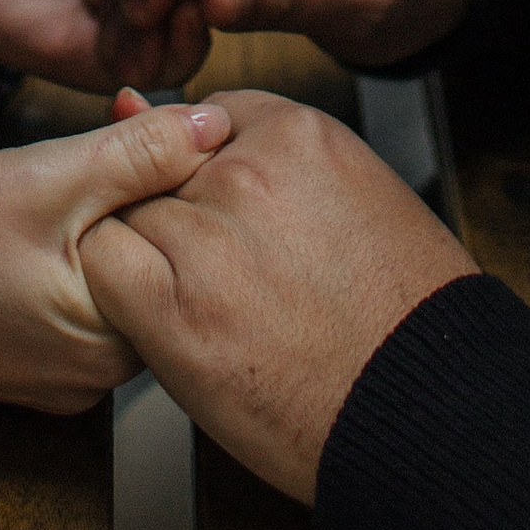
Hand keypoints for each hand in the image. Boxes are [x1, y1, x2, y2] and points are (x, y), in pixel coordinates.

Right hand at [0, 94, 232, 410]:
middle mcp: (100, 372)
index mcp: (119, 339)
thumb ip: (141, 154)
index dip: (170, 166)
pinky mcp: (29, 357)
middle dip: (135, 188)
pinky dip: (67, 248)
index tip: (135, 124)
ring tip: (53, 178)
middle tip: (94, 140)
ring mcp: (62, 370)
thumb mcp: (48, 177)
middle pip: (154, 260)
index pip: (187, 244)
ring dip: (100, 214)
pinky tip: (32, 215)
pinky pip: (74, 294)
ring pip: (113, 272)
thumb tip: (215, 126)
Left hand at [82, 90, 474, 500]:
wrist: (424, 408)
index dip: (207, 175)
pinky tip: (165, 320)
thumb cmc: (405, 317)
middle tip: (229, 276)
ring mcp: (205, 237)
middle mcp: (243, 172)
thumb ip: (287, 164)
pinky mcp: (171, 308)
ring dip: (150, 255)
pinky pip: (105, 265)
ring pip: (128, 213)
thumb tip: (205, 131)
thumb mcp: (365, 199)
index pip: (205, 122)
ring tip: (212, 306)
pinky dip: (118, 290)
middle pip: (163, 168)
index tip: (230, 217)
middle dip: (180, 217)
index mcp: (298, 134)